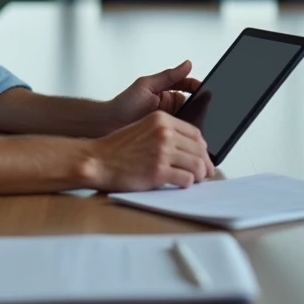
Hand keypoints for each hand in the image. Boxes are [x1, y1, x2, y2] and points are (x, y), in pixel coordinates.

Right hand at [84, 111, 214, 190]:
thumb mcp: (142, 128)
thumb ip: (165, 132)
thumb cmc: (117, 147)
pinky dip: (187, 184)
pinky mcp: (158, 172)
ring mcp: (162, 152)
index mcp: (161, 119)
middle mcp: (164, 133)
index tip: (203, 156)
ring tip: (195, 180)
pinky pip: (186, 179)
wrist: (97, 160)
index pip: (195, 133)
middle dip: (205, 163)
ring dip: (199, 175)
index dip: (203, 148)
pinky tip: (181, 184)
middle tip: (206, 172)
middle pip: (199, 149)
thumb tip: (188, 147)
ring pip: (197, 165)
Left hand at [105, 60, 201, 130]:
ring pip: (189, 121)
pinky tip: (189, 136)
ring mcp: (169, 122)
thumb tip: (187, 64)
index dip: (198, 87)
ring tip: (200, 122)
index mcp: (167, 92)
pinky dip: (186, 135)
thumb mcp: (146, 85)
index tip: (206, 89)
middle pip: (193, 104)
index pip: (189, 86)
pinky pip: (181, 135)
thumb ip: (167, 76)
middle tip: (206, 107)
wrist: (107, 126)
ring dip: (194, 121)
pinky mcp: (166, 137)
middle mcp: (170, 107)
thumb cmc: (122, 105)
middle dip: (200, 105)